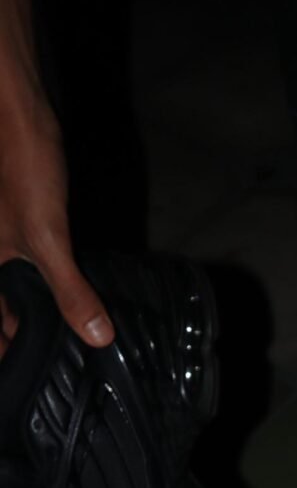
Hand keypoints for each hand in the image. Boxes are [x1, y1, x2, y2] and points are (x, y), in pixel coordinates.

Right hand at [0, 92, 113, 345]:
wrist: (13, 105)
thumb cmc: (21, 167)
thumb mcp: (48, 238)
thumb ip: (70, 291)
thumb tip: (97, 338)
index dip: (5, 352)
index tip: (23, 382)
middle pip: (0, 306)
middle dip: (18, 333)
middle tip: (50, 365)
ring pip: (11, 283)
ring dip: (30, 307)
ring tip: (63, 334)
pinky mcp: (17, 219)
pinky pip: (24, 260)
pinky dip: (42, 279)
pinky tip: (65, 286)